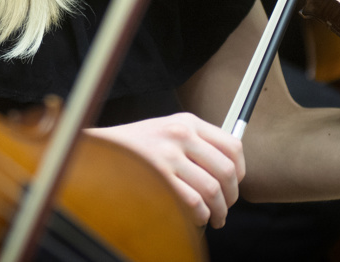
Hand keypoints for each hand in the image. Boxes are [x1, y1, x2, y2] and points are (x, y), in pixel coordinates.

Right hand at [89, 112, 244, 228]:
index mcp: (186, 121)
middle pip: (227, 171)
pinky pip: (194, 204)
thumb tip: (229, 170)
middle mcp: (180, 134)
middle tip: (224, 208)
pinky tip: (194, 218)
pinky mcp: (158, 178)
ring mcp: (168, 156)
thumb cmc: (135, 146)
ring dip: (218, 212)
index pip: (232, 145)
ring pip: (212, 191)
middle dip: (231, 197)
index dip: (240, 171)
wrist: (99, 150)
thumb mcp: (167, 130)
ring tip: (213, 218)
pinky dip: (199, 217)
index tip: (234, 184)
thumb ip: (195, 143)